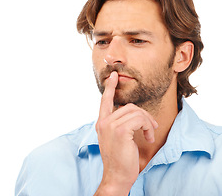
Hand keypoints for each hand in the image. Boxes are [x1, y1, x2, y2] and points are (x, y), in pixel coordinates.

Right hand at [94, 71, 157, 195]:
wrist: (117, 176)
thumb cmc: (119, 159)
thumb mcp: (116, 138)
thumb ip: (119, 124)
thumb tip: (133, 113)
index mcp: (102, 123)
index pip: (105, 101)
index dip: (110, 88)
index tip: (114, 76)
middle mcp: (104, 122)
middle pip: (129, 106)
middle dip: (143, 114)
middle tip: (152, 126)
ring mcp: (110, 125)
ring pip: (135, 111)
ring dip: (147, 122)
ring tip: (149, 133)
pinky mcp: (120, 130)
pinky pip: (139, 119)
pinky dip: (147, 126)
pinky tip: (148, 137)